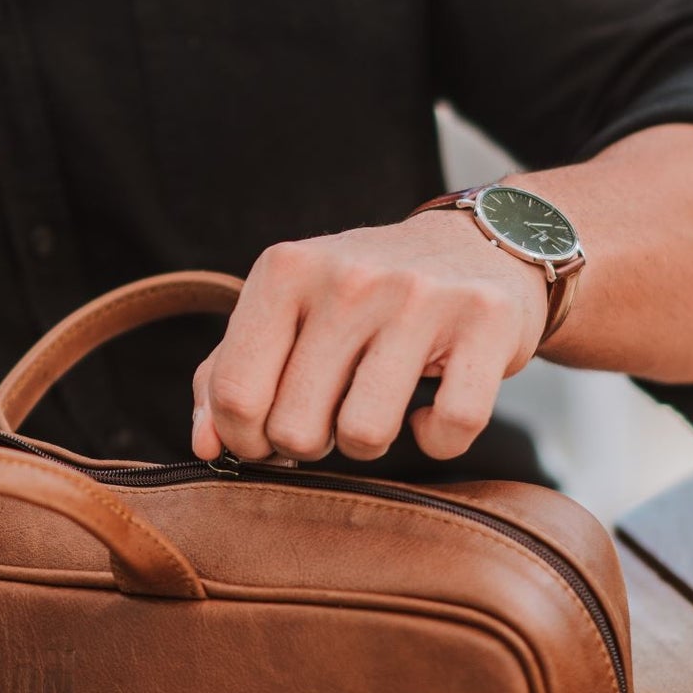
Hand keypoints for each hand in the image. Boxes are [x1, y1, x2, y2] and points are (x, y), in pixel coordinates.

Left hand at [191, 214, 549, 464]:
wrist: (481, 245)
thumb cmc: (364, 296)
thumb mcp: (286, 314)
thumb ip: (227, 376)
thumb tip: (206, 448)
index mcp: (286, 269)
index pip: (235, 394)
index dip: (245, 439)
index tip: (268, 434)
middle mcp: (350, 276)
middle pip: (294, 429)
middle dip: (309, 443)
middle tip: (330, 413)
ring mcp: (421, 297)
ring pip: (364, 435)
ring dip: (367, 444)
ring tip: (377, 407)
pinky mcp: (486, 324)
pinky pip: (447, 430)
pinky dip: (437, 440)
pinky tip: (430, 410)